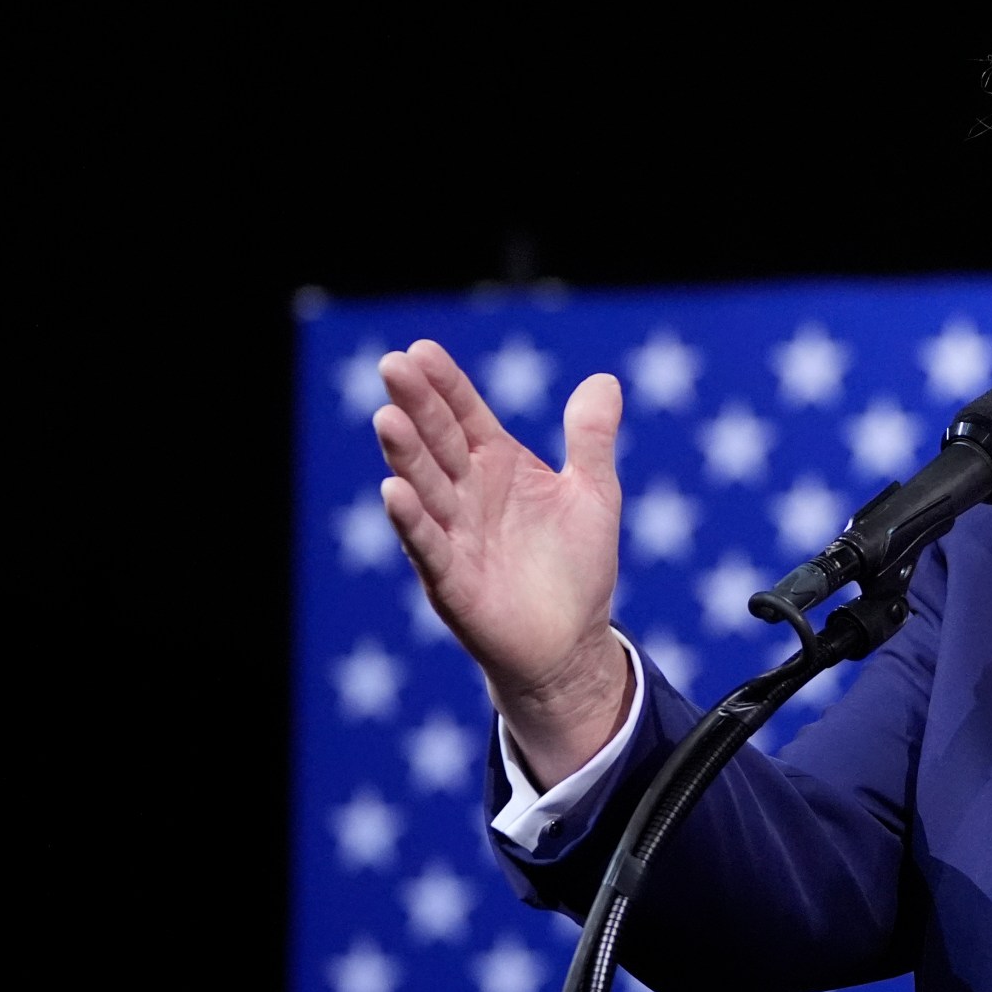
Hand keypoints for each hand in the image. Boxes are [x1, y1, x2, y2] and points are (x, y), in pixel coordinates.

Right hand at [373, 340, 630, 785]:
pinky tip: (394, 491)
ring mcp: (455, 535)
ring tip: (388, 418)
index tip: (421, 350)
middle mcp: (468, 493)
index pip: (466, 415)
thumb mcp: (594, 494)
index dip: (446, 385)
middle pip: (439, 440)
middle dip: (416, 405)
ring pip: (426, 487)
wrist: (572, 642)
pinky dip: (412, 520)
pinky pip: (428, 546)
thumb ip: (591, 440)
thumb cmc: (578, 566)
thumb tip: (604, 379)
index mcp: (499, 465)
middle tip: (393, 366)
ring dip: (406, 455)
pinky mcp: (452, 581)